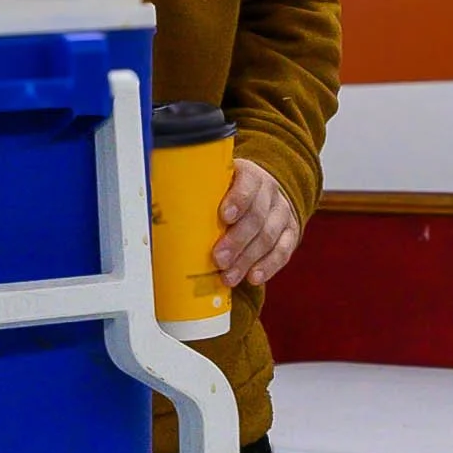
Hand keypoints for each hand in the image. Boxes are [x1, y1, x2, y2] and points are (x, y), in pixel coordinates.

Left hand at [213, 159, 300, 288]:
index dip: (238, 199)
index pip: (248, 183)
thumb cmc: (227, 188)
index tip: (224, 216)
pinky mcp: (290, 233)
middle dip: (237, 240)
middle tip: (218, 258)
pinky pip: (283, 251)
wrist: (263, 190)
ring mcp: (282, 213)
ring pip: (268, 237)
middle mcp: (270, 192)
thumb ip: (200, 190)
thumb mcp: (217, 181)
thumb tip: (161, 202)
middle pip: (257, 217)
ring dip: (247, 259)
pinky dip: (268, 266)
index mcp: (249, 174)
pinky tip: (253, 277)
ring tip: (228, 276)